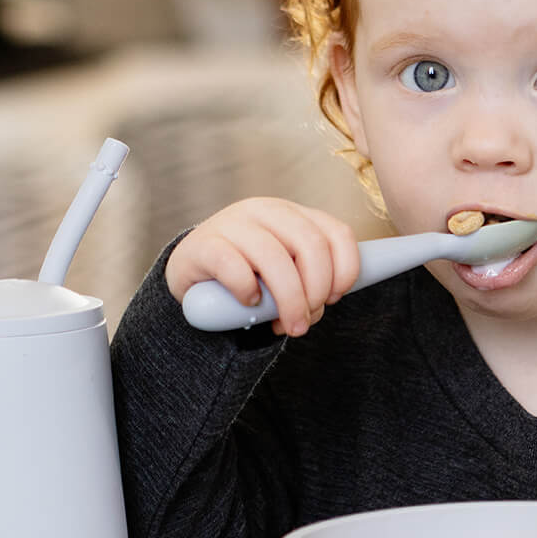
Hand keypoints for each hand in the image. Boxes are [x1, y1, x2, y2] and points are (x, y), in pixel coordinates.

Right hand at [165, 198, 360, 336]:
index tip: (334, 299)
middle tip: (305, 322)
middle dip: (315, 291)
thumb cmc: (248, 275)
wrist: (191, 274)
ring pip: (274, 258)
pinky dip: (247, 290)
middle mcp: (266, 210)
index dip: (345, 270)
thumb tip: (323, 303)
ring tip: (286, 327)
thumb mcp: (285, 272)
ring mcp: (233, 222)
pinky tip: (249, 302)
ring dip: (288, 300)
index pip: (337, 233)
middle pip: (310, 245)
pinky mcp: (204, 244)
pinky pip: (234, 267)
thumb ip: (309, 280)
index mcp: (293, 215)